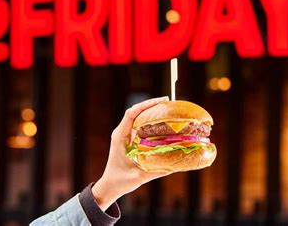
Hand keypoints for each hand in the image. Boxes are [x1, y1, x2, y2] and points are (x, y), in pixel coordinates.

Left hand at [91, 96, 170, 210]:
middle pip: (135, 111)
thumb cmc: (121, 181)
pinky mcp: (128, 138)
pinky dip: (149, 120)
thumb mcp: (139, 177)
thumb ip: (157, 171)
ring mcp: (124, 134)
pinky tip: (161, 121)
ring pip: (137, 116)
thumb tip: (176, 165)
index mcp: (120, 137)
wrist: (110, 185)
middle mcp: (121, 132)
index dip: (146, 105)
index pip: (131, 114)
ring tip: (166, 108)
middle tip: (167, 102)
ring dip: (150, 111)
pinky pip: (139, 124)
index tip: (161, 101)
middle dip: (151, 104)